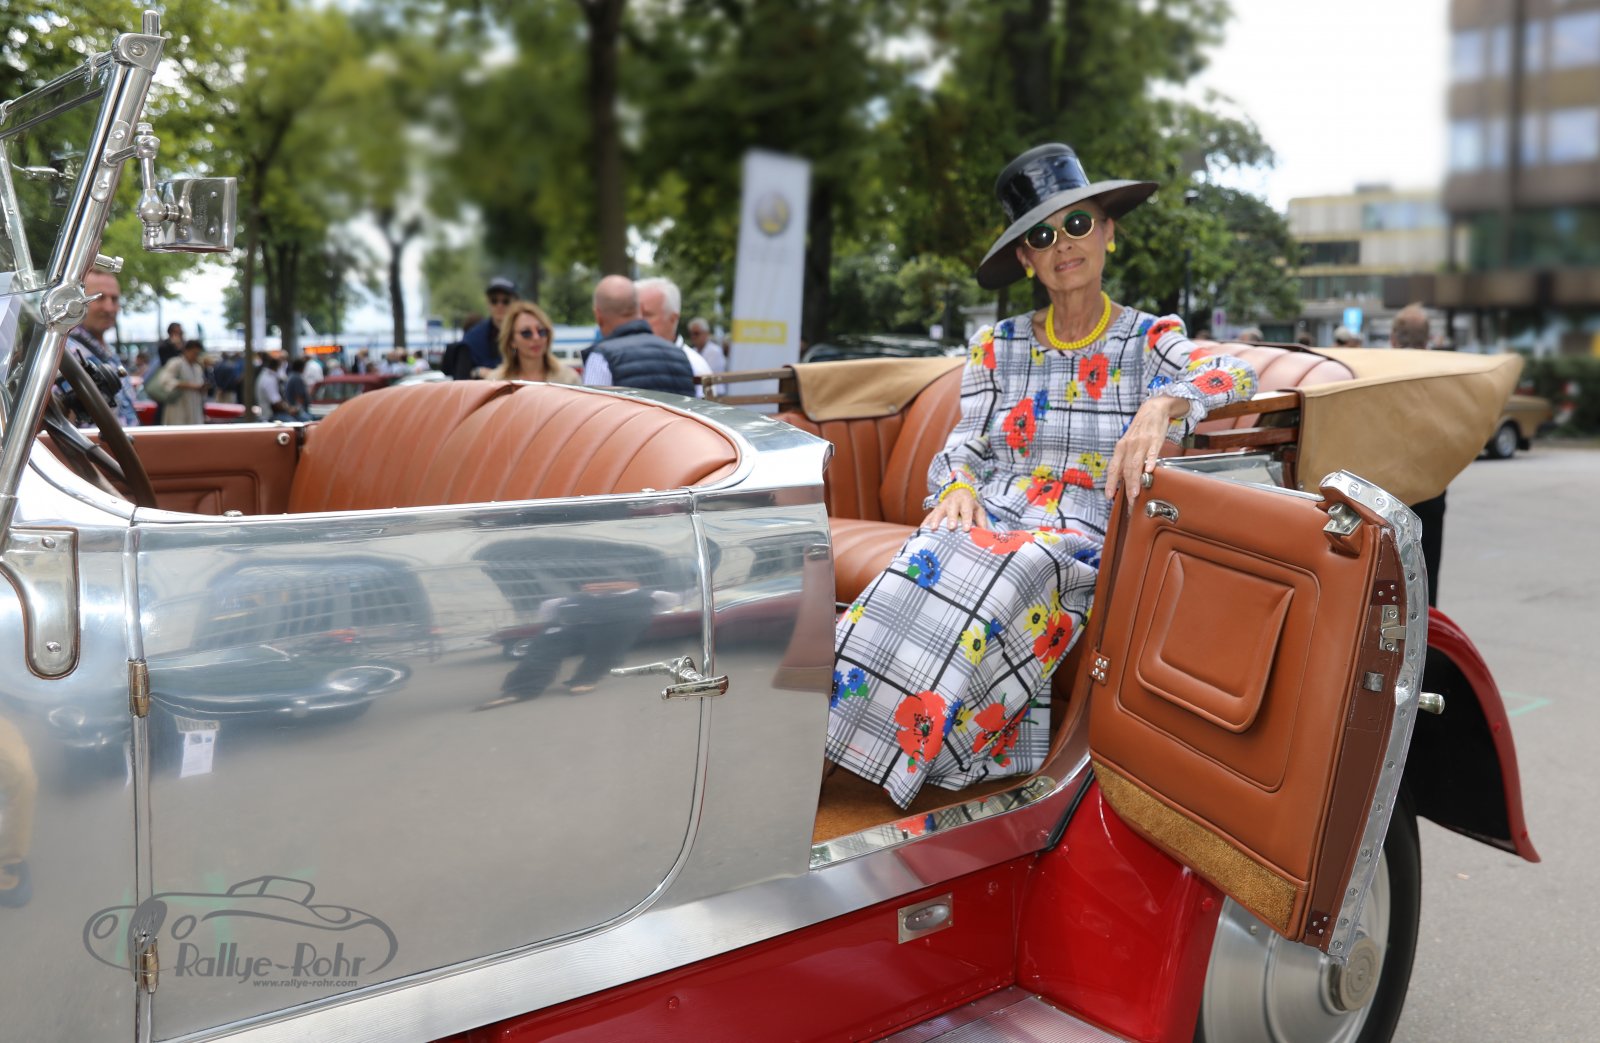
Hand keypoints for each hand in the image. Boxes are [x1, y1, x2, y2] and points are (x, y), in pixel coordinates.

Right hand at [922, 487, 989, 531]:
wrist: (958, 492)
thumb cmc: (969, 505)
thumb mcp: (978, 510)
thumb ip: (981, 522)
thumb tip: (985, 534)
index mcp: (966, 501)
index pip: (967, 510)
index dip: (967, 519)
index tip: (966, 529)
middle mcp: (953, 502)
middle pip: (952, 509)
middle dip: (951, 518)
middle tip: (951, 528)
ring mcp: (943, 505)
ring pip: (938, 511)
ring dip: (936, 520)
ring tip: (933, 528)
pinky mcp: (935, 509)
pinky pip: (929, 515)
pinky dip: (925, 522)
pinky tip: (922, 529)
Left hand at [1106, 396, 1190, 511]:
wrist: (1153, 409)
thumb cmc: (1140, 429)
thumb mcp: (1128, 443)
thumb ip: (1125, 460)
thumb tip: (1121, 477)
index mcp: (1121, 448)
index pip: (1113, 468)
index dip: (1110, 482)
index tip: (1109, 496)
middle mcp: (1129, 446)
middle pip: (1125, 469)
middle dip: (1127, 487)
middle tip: (1129, 500)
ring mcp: (1142, 443)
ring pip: (1136, 464)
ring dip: (1135, 480)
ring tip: (1136, 493)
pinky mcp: (1155, 440)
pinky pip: (1152, 452)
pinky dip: (1150, 462)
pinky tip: (1150, 471)